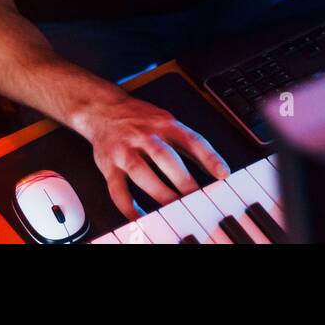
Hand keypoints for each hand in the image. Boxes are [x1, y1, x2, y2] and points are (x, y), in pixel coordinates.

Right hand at [72, 89, 230, 219]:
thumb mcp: (166, 121)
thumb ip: (188, 143)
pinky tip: (140, 217)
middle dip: (182, 179)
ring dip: (159, 192)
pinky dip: (129, 206)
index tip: (223, 174)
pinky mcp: (108, 165)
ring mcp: (125, 150)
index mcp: (164, 124)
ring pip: (142, 172)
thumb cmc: (138, 117)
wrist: (102, 108)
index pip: (190, 139)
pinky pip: (118, 189)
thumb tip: (215, 166)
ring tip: (173, 209)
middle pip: (165, 157)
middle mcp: (144, 135)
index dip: (209, 156)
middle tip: (196, 198)